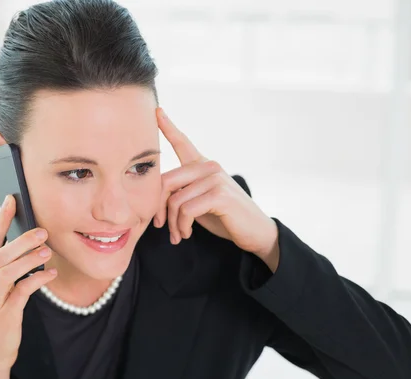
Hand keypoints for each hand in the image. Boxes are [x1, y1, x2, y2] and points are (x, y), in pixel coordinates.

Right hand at [0, 195, 57, 378]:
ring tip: (47, 250)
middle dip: (22, 239)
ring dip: (30, 258)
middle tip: (43, 230)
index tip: (12, 200)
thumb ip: (1, 268)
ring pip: (7, 271)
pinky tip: (49, 273)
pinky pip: (22, 291)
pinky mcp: (4, 315)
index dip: (1, 220)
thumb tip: (23, 241)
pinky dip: (37, 279)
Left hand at [152, 107, 278, 268]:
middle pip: (166, 181)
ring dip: (173, 223)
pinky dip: (182, 226)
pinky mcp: (219, 194)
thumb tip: (157, 198)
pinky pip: (186, 210)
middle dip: (159, 208)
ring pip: (175, 200)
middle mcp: (209, 166)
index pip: (182, 142)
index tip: (156, 110)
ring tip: (178, 234)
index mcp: (202, 165)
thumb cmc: (224, 217)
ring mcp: (215, 178)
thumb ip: (182, 192)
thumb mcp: (199, 201)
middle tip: (160, 226)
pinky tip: (187, 233)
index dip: (167, 127)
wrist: (254, 232)